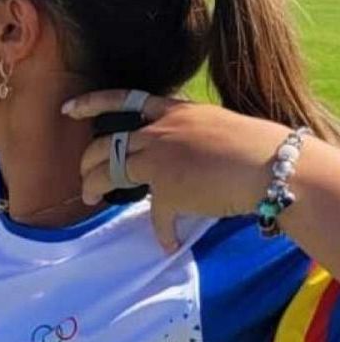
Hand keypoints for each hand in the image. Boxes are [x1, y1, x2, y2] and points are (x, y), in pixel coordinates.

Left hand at [64, 90, 293, 249]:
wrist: (274, 165)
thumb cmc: (256, 146)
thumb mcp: (216, 125)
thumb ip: (188, 135)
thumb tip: (176, 154)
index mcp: (174, 112)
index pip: (124, 100)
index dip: (91, 103)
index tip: (68, 109)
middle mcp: (160, 132)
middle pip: (104, 144)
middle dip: (87, 162)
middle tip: (84, 178)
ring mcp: (159, 160)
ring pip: (109, 173)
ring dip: (95, 188)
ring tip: (91, 200)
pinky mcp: (167, 190)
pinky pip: (156, 216)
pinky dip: (162, 231)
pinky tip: (167, 242)